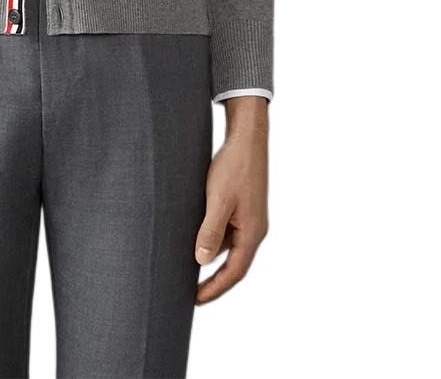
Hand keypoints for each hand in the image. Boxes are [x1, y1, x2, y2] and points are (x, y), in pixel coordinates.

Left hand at [194, 96, 268, 303]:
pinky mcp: (242, 207)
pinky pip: (227, 232)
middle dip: (213, 281)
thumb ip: (211, 230)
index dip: (214, 289)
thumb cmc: (234, 167)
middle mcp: (253, 230)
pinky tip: (195, 238)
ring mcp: (249, 219)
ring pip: (229, 248)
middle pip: (234, 265)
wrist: (247, 138)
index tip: (195, 300)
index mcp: (252, 233)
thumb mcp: (219, 200)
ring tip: (186, 268)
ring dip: (211, 259)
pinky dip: (212, 240)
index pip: (234, 273)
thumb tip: (202, 261)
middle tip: (190, 293)